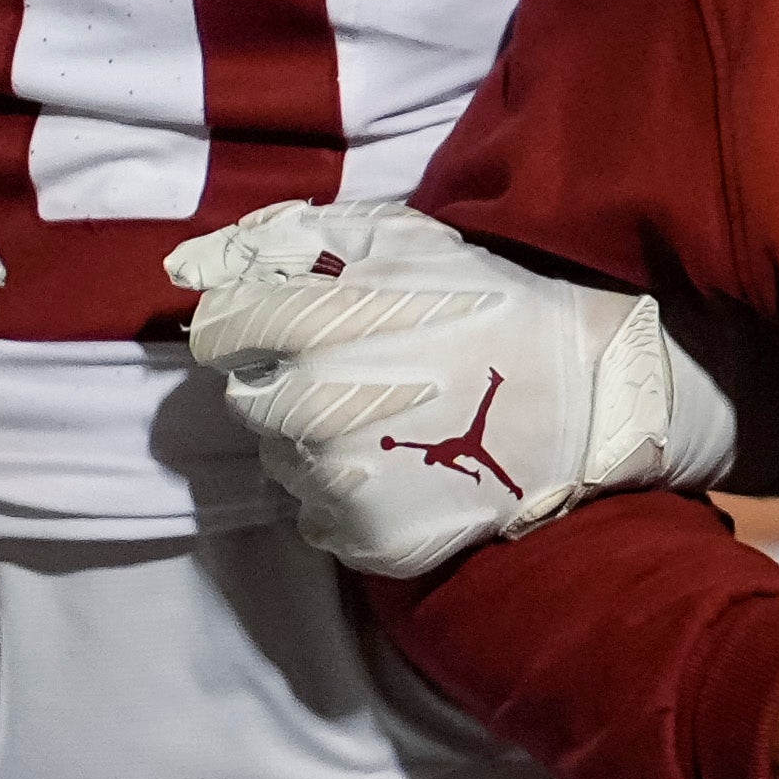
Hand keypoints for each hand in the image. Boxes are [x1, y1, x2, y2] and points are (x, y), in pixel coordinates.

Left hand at [169, 198, 737, 577]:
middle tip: (365, 375)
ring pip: (282, 461)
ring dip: (318, 441)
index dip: (260, 325)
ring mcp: (336, 482)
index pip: (220, 333)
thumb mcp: (403, 240)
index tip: (309, 327)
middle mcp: (310, 408)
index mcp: (311, 327)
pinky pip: (317, 518)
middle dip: (290, 384)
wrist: (592, 397)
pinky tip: (404, 465)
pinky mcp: (366, 538)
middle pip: (247, 401)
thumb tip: (186, 265)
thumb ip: (289, 240)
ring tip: (394, 419)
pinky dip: (350, 494)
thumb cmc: (496, 304)